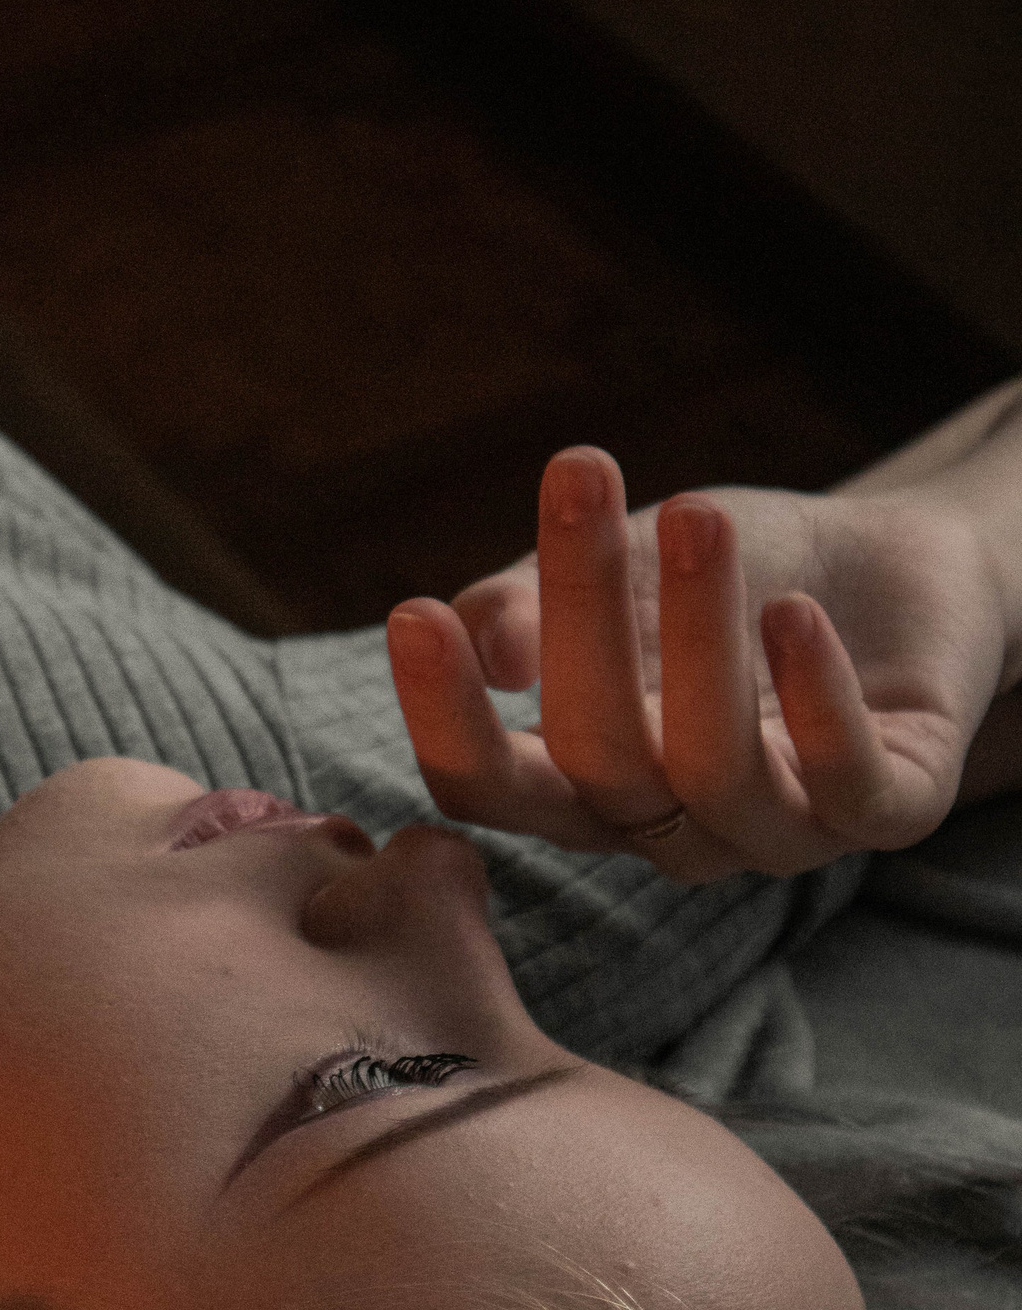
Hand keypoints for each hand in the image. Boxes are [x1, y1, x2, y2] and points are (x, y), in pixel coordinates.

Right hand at [383, 448, 1011, 879]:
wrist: (896, 562)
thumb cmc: (735, 565)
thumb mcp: (621, 560)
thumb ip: (537, 601)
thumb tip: (486, 641)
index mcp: (583, 787)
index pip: (487, 787)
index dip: (446, 717)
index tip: (414, 615)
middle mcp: (669, 830)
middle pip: (598, 764)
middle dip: (582, 621)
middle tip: (577, 477)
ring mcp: (778, 832)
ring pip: (716, 773)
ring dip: (700, 643)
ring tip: (695, 516)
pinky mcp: (890, 811)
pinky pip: (849, 786)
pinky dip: (819, 700)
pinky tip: (793, 613)